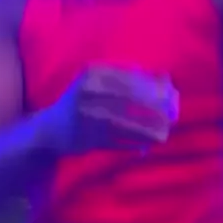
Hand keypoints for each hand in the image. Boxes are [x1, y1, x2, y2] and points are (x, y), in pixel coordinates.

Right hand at [45, 65, 177, 154]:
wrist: (49, 130)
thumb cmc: (82, 102)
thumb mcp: (98, 82)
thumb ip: (128, 78)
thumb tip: (166, 78)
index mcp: (92, 75)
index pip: (130, 80)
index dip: (154, 88)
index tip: (172, 95)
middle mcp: (86, 94)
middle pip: (129, 101)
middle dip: (154, 109)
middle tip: (173, 116)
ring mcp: (85, 118)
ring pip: (124, 125)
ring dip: (147, 131)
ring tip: (163, 135)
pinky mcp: (87, 140)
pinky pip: (116, 144)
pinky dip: (133, 146)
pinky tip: (145, 148)